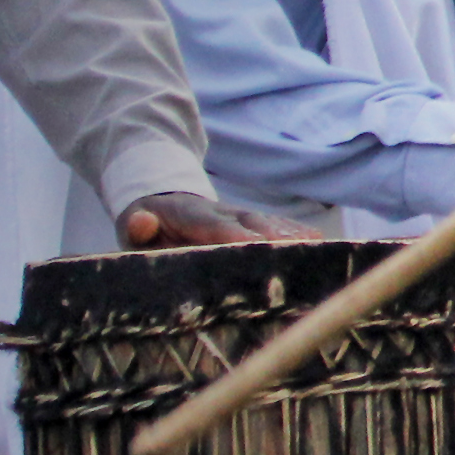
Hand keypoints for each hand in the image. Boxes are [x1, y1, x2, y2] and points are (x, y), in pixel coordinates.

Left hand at [116, 190, 305, 246]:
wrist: (163, 202)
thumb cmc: (148, 226)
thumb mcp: (133, 227)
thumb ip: (137, 227)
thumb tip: (142, 221)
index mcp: (190, 214)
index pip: (214, 225)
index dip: (234, 234)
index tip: (256, 245)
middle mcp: (223, 212)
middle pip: (252, 223)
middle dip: (273, 237)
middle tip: (296, 253)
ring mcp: (242, 216)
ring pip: (270, 223)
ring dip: (293, 236)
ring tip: (317, 249)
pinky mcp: (255, 223)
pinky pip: (280, 226)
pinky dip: (300, 234)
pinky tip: (321, 243)